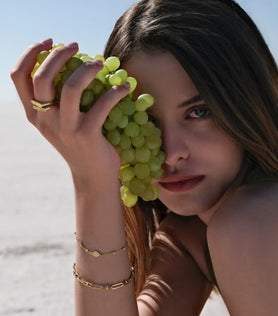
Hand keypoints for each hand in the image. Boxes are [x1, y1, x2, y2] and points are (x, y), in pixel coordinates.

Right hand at [10, 39, 129, 183]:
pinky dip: (116, 91)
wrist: (93, 177)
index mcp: (35, 115)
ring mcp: (66, 129)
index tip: (50, 41)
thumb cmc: (80, 146)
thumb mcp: (61, 124)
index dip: (30, 53)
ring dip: (87, 69)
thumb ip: (57, 102)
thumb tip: (72, 67)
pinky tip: (125, 87)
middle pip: (42, 77)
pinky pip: (102, 105)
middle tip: (76, 46)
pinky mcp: (87, 135)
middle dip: (59, 54)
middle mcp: (45, 121)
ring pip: (70, 88)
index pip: (19, 77)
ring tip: (101, 62)